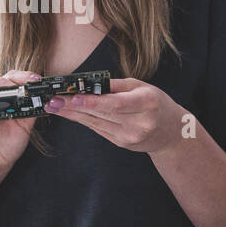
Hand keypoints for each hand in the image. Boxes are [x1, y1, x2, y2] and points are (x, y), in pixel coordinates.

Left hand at [43, 77, 183, 153]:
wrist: (172, 132)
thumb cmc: (156, 103)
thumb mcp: (142, 86)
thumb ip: (117, 86)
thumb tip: (89, 82)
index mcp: (146, 103)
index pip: (115, 104)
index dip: (93, 102)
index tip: (73, 98)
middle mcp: (139, 123)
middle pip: (101, 114)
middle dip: (74, 107)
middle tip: (53, 100)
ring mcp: (129, 137)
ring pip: (95, 123)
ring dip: (72, 114)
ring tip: (54, 106)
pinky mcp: (121, 143)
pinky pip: (97, 129)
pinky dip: (82, 120)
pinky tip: (68, 113)